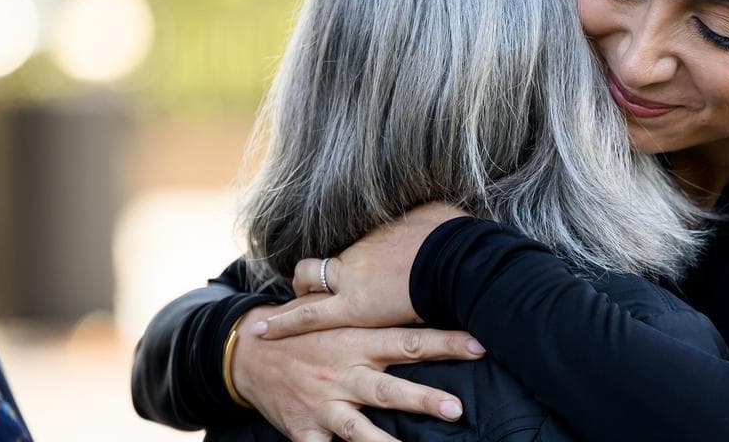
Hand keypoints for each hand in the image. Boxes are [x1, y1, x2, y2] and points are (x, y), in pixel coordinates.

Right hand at [232, 298, 485, 440]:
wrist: (249, 353)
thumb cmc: (306, 333)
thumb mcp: (339, 318)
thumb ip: (380, 317)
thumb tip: (428, 300)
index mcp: (357, 342)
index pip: (408, 341)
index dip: (445, 343)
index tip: (479, 345)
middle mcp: (344, 373)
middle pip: (389, 389)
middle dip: (423, 398)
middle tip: (455, 408)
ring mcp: (324, 404)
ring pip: (359, 427)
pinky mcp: (304, 430)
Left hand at [262, 201, 470, 338]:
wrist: (459, 262)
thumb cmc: (455, 237)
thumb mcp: (438, 215)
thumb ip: (425, 219)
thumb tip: (433, 209)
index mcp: (376, 236)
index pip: (348, 250)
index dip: (340, 264)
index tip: (338, 270)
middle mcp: (357, 254)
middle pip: (320, 263)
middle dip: (311, 277)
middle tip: (307, 289)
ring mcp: (352, 280)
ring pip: (310, 283)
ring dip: (300, 296)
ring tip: (277, 316)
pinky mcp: (353, 308)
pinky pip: (307, 315)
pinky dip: (283, 322)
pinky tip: (261, 329)